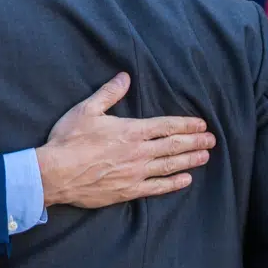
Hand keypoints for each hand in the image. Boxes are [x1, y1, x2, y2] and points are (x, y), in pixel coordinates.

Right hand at [36, 73, 214, 207]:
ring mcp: (136, 173)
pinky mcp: (129, 190)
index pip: (166, 126)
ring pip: (170, 165)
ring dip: (190, 160)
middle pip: (174, 146)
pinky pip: (157, 187)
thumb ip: (109, 94)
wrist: (55, 173)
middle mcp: (139, 152)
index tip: (201, 124)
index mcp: (131, 131)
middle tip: (212, 140)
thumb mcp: (86, 110)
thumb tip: (125, 77)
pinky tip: (185, 180)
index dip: (186, 125)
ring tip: (205, 157)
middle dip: (195, 141)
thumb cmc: (69, 140)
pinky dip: (173, 183)